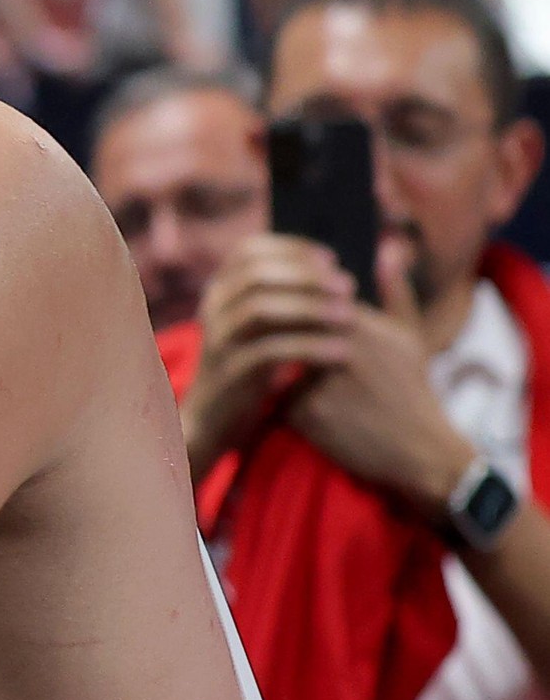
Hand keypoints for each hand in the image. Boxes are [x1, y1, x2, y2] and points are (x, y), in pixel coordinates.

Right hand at [186, 232, 360, 464]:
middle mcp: (212, 308)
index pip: (250, 250)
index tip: (332, 259)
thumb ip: (285, 296)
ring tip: (350, 316)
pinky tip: (340, 351)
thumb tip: (337, 268)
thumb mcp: (262, 326)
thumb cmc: (252, 367)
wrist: (215, 419)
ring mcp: (218, 339)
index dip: (292, 248)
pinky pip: (270, 350)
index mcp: (220, 290)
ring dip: (310, 307)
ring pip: (261, 307)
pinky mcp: (230, 371)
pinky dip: (309, 347)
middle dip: (307, 276)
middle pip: (257, 274)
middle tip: (348, 286)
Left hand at [286, 241, 476, 507]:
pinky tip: (308, 411)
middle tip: (287, 346)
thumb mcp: (410, 337)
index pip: (309, 299)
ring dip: (282, 366)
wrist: (419, 449)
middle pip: (288, 327)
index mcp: (360, 327)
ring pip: (280, 361)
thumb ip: (395, 291)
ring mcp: (318, 382)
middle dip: (284, 333)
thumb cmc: (412, 388)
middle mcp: (337, 350)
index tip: (298, 315)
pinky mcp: (305, 413)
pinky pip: (280, 398)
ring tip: (302, 378)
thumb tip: (385, 250)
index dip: (300, 305)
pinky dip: (287, 402)